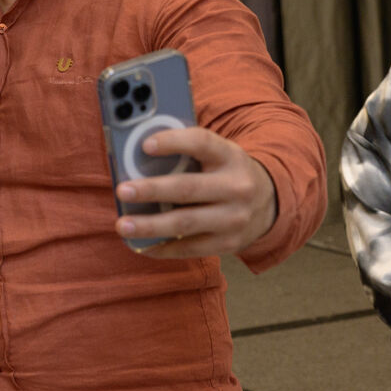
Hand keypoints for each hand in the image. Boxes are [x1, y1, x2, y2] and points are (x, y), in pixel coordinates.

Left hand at [114, 127, 276, 258]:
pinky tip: (140, 244)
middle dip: (152, 190)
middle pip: (188, 188)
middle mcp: (236, 187)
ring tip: (122, 225)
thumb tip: (136, 152)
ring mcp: (234, 218)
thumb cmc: (223, 170)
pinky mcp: (229, 243)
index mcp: (228, 155)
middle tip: (122, 191)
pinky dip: (163, 248)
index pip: (201, 142)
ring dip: (150, 226)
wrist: (268, 201)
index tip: (145, 145)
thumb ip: (185, 149)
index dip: (173, 142)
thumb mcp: (216, 152)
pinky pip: (191, 249)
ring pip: (186, 223)